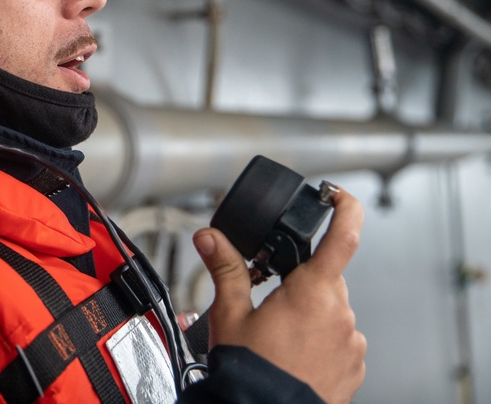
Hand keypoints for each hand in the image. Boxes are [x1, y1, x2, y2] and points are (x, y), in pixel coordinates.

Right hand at [193, 188, 366, 403]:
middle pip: (326, 279)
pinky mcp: (354, 367)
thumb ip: (225, 268)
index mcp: (312, 293)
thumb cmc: (250, 371)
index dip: (346, 208)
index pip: (343, 236)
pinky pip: (340, 340)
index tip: (338, 194)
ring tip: (278, 336)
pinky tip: (294, 354)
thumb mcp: (230, 313)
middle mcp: (341, 314)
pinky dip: (320, 340)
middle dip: (300, 282)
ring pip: (333, 311)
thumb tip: (210, 237)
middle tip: (271, 300)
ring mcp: (352, 343)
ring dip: (310, 313)